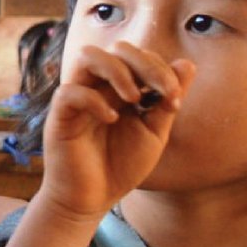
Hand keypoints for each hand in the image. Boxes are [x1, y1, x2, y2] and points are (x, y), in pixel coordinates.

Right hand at [42, 41, 195, 218]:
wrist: (93, 198)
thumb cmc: (120, 165)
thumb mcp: (154, 132)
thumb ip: (166, 100)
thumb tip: (187, 64)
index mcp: (119, 87)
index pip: (138, 56)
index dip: (162, 69)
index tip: (174, 100)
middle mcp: (98, 86)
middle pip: (116, 48)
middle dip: (145, 63)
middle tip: (160, 91)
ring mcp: (77, 98)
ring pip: (87, 56)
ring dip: (117, 70)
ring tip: (133, 98)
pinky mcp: (59, 116)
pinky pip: (70, 92)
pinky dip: (94, 101)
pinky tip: (111, 119)